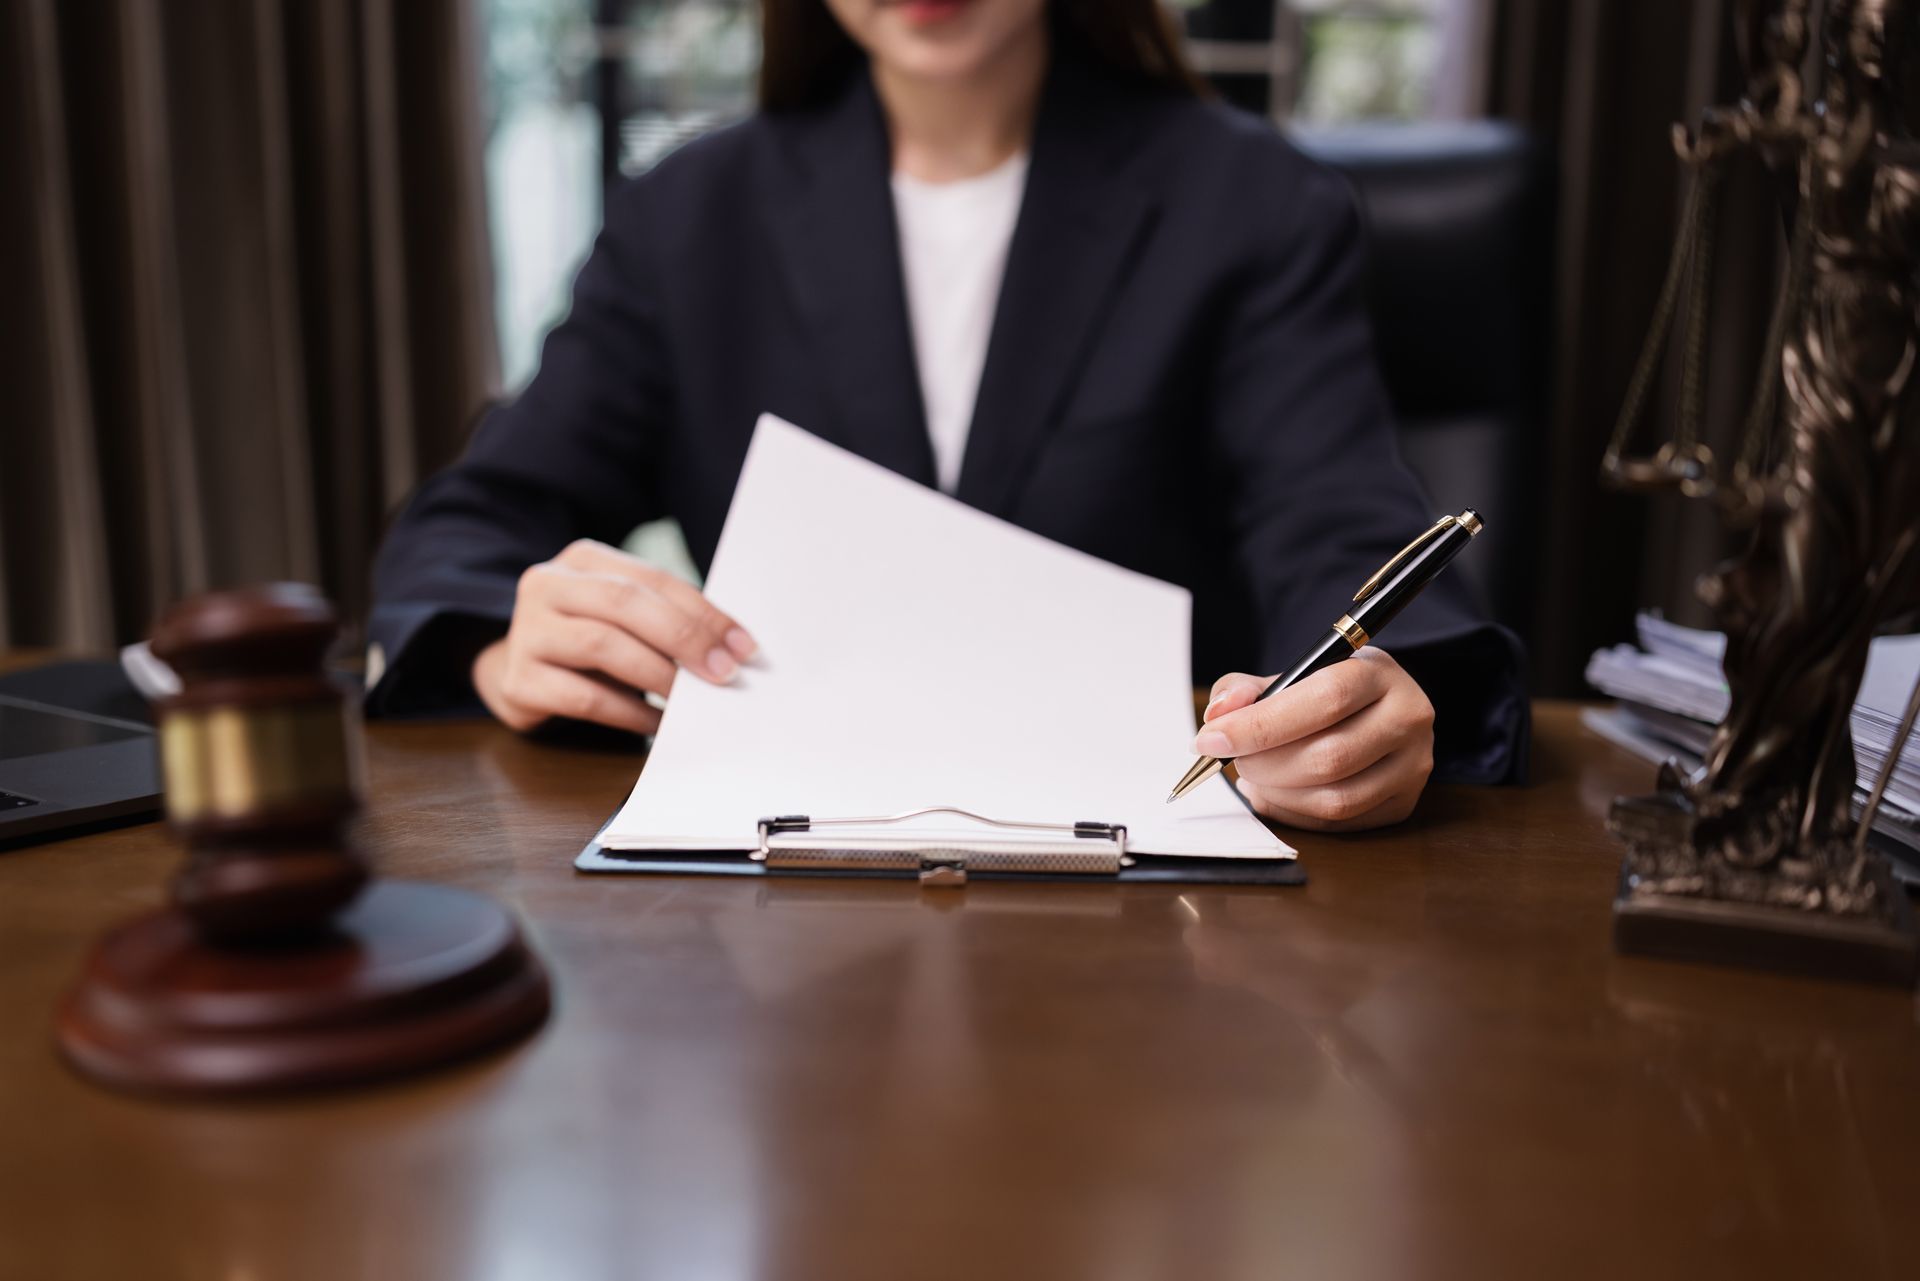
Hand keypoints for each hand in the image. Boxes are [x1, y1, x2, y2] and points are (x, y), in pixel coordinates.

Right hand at [471, 539, 756, 734]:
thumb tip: (731, 650)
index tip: (744, 647)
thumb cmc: (587, 641)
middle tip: (724, 673)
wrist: (519, 672)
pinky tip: (657, 722)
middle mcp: (547, 585)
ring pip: (602, 644)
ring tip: (691, 700)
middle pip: (625, 602)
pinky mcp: (519, 681)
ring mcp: (527, 631)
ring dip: (658, 675)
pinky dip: (629, 713)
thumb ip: (665, 620)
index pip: (653, 579)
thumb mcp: (622, 618)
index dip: (703, 612)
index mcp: (583, 560)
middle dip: (684, 638)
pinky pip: (584, 697)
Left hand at [1194, 648, 1434, 830]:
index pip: (1324, 700)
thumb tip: (1218, 716)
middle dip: (1264, 765)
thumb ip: (1244, 689)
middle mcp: (1407, 717)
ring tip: (1253, 778)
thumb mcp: (1289, 674)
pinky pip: (1339, 823)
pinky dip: (1293, 814)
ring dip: (1277, 795)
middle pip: (1329, 757)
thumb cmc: (1325, 693)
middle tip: (1234, 761)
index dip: (1261, 725)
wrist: (1376, 710)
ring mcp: (1412, 766)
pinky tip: (1274, 795)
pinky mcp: (1403, 804)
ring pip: (1335, 799)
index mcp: (1378, 673)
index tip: (1212, 739)